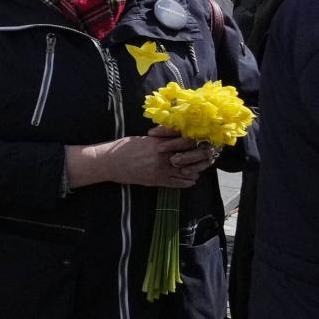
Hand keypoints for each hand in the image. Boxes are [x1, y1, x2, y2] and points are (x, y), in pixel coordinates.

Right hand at [68, 128, 212, 189]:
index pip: (185, 140)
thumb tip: (174, 136)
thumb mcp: (143, 139)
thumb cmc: (123, 148)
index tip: (202, 141)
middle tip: (208, 155)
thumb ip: (160, 139)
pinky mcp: (157, 181)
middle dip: (202, 156)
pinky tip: (191, 179)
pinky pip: (179, 183)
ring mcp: (161, 170)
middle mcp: (162, 156)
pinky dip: (188, 182)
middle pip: (191, 156)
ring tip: (200, 168)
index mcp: (159, 142)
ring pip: (188, 171)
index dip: (196, 141)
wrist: (109, 163)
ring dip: (197, 170)